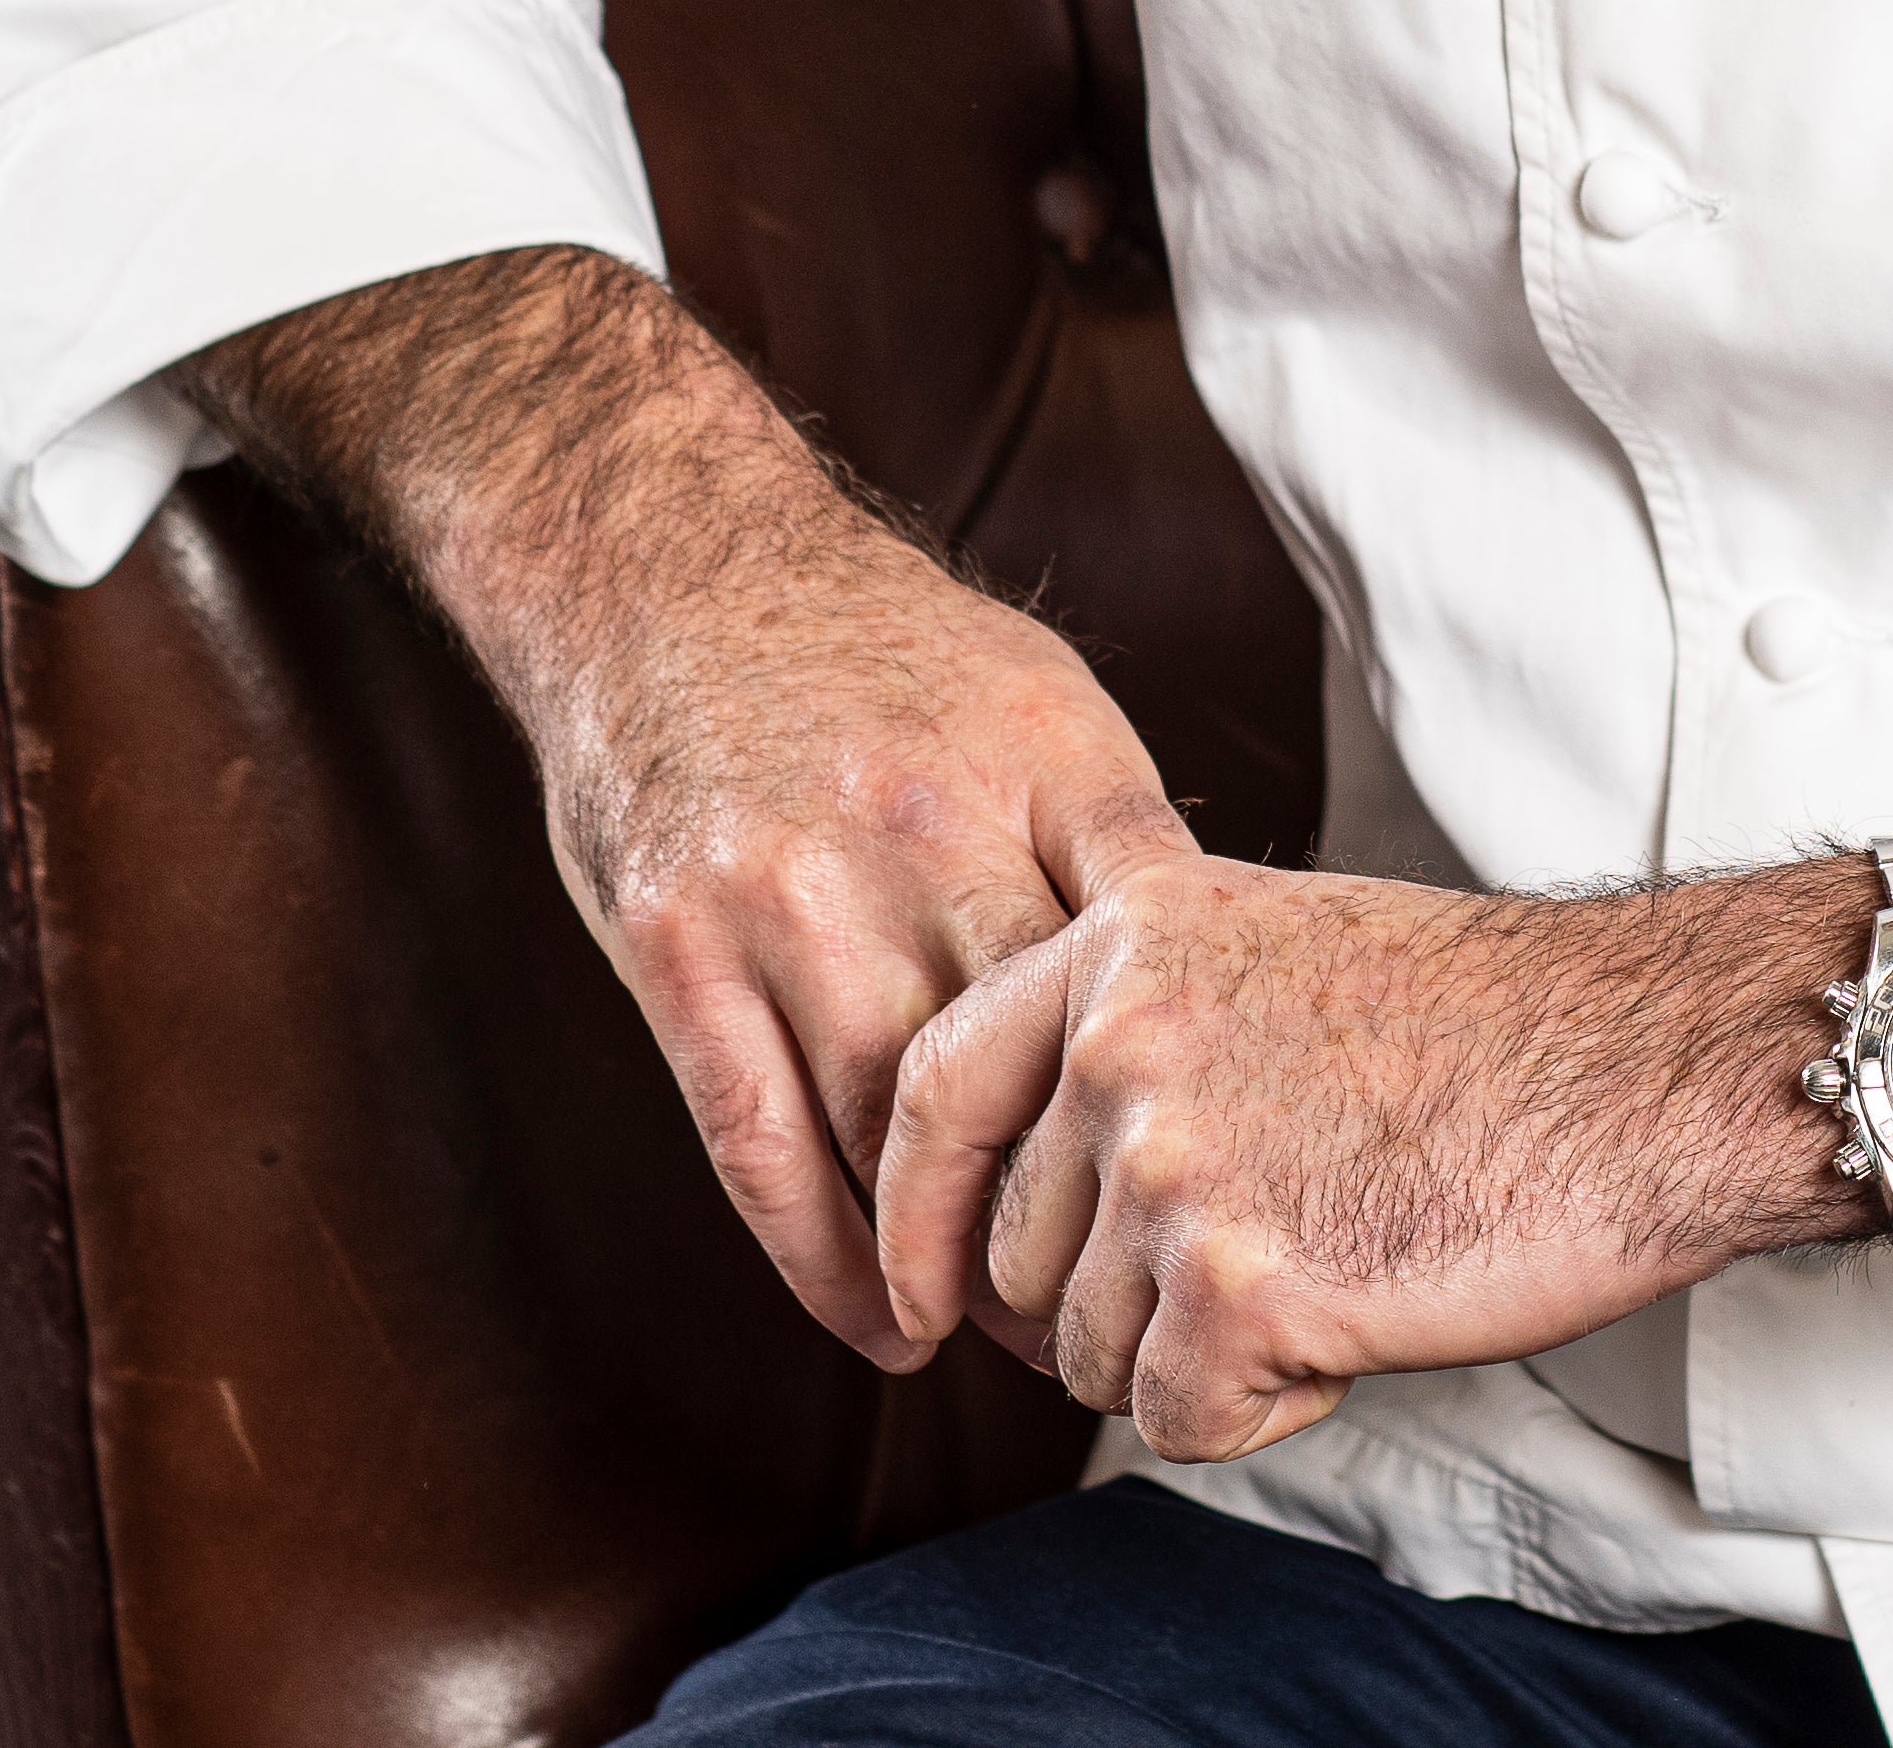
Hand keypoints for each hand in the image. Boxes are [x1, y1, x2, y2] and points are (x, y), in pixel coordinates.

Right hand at [194, 248, 1197, 1366]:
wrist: (661, 555)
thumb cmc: (872, 647)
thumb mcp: (1032, 692)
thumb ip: (1116, 833)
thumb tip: (1231, 984)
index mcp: (1047, 756)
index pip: (1161, 959)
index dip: (1197, 1101)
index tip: (1226, 1200)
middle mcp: (927, 822)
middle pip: (1038, 1065)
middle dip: (1087, 1204)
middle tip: (1132, 1307)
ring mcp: (792, 889)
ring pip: (899, 1129)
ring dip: (961, 1258)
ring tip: (1016, 1336)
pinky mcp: (678, 943)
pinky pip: (763, 1146)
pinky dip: (826, 1262)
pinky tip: (880, 1325)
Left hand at [867, 852, 1860, 1462]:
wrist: (1642, 1065)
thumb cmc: (1491, 1022)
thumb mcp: (1271, 949)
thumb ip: (1137, 1027)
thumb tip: (1040, 1167)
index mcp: (1120, 943)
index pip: (931, 1090)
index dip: (915, 1213)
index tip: (924, 1290)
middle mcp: (1118, 1043)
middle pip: (1017, 1256)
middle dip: (1114, 1304)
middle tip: (1261, 1267)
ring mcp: (1171, 1163)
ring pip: (1090, 1352)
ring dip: (1198, 1355)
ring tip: (1333, 1273)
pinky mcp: (1236, 1283)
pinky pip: (1172, 1418)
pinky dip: (1256, 1411)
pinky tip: (1349, 1336)